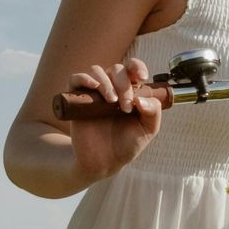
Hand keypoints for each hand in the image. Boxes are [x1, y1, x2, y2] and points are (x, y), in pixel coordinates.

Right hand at [58, 56, 165, 179]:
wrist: (104, 162)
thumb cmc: (126, 145)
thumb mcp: (147, 130)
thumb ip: (153, 112)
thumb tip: (142, 98)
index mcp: (129, 91)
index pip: (132, 68)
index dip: (137, 66)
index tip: (142, 77)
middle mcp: (112, 88)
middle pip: (116, 70)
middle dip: (123, 85)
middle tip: (126, 107)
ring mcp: (94, 93)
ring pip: (97, 71)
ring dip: (106, 83)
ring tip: (111, 102)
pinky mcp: (78, 100)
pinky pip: (76, 79)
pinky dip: (84, 78)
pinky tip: (93, 88)